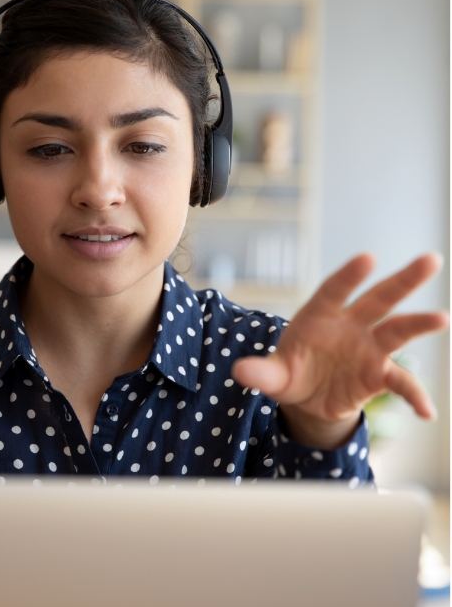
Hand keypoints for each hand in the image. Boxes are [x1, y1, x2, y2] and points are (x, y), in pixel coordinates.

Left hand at [231, 253, 447, 449]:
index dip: (349, 275)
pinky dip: (414, 395)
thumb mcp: (272, 375)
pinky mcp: (378, 374)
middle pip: (378, 299)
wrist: (307, 398)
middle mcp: (349, 326)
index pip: (334, 290)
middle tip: (430, 260)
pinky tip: (427, 412)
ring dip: (419, 323)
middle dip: (403, 280)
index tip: (367, 258)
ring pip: (397, 331)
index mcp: (319, 316)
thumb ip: (260, 372)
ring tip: (442, 318)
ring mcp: (368, 348)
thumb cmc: (289, 373)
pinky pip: (401, 383)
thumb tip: (240, 372)